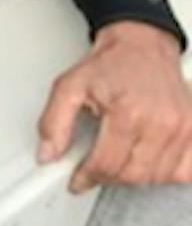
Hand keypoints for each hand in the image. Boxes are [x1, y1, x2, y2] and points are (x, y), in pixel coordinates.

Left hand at [37, 21, 191, 192]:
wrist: (142, 46)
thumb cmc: (111, 64)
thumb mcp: (68, 87)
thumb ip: (53, 123)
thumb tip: (48, 154)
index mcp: (128, 112)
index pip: (108, 164)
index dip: (87, 177)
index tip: (78, 179)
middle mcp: (161, 121)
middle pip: (133, 175)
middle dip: (109, 177)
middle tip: (96, 168)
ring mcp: (183, 126)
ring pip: (158, 176)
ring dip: (134, 176)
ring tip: (120, 159)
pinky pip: (186, 169)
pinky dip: (167, 172)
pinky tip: (149, 161)